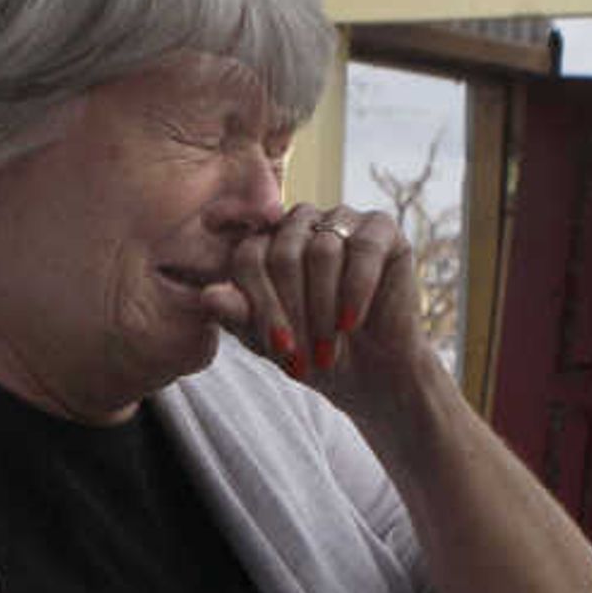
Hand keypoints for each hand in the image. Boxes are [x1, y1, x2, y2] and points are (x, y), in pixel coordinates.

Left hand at [230, 202, 427, 394]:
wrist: (373, 372)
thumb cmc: (313, 352)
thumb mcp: (268, 341)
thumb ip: (238, 315)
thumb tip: (209, 296)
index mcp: (266, 240)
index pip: (248, 258)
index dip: (259, 306)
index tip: (275, 348)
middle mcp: (300, 222)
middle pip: (282, 254)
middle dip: (291, 313)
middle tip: (300, 357)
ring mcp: (342, 220)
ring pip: (322, 251)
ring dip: (322, 309)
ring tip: (327, 352)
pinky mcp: (382, 229)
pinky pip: (363, 249)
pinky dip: (355, 292)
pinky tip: (351, 324)